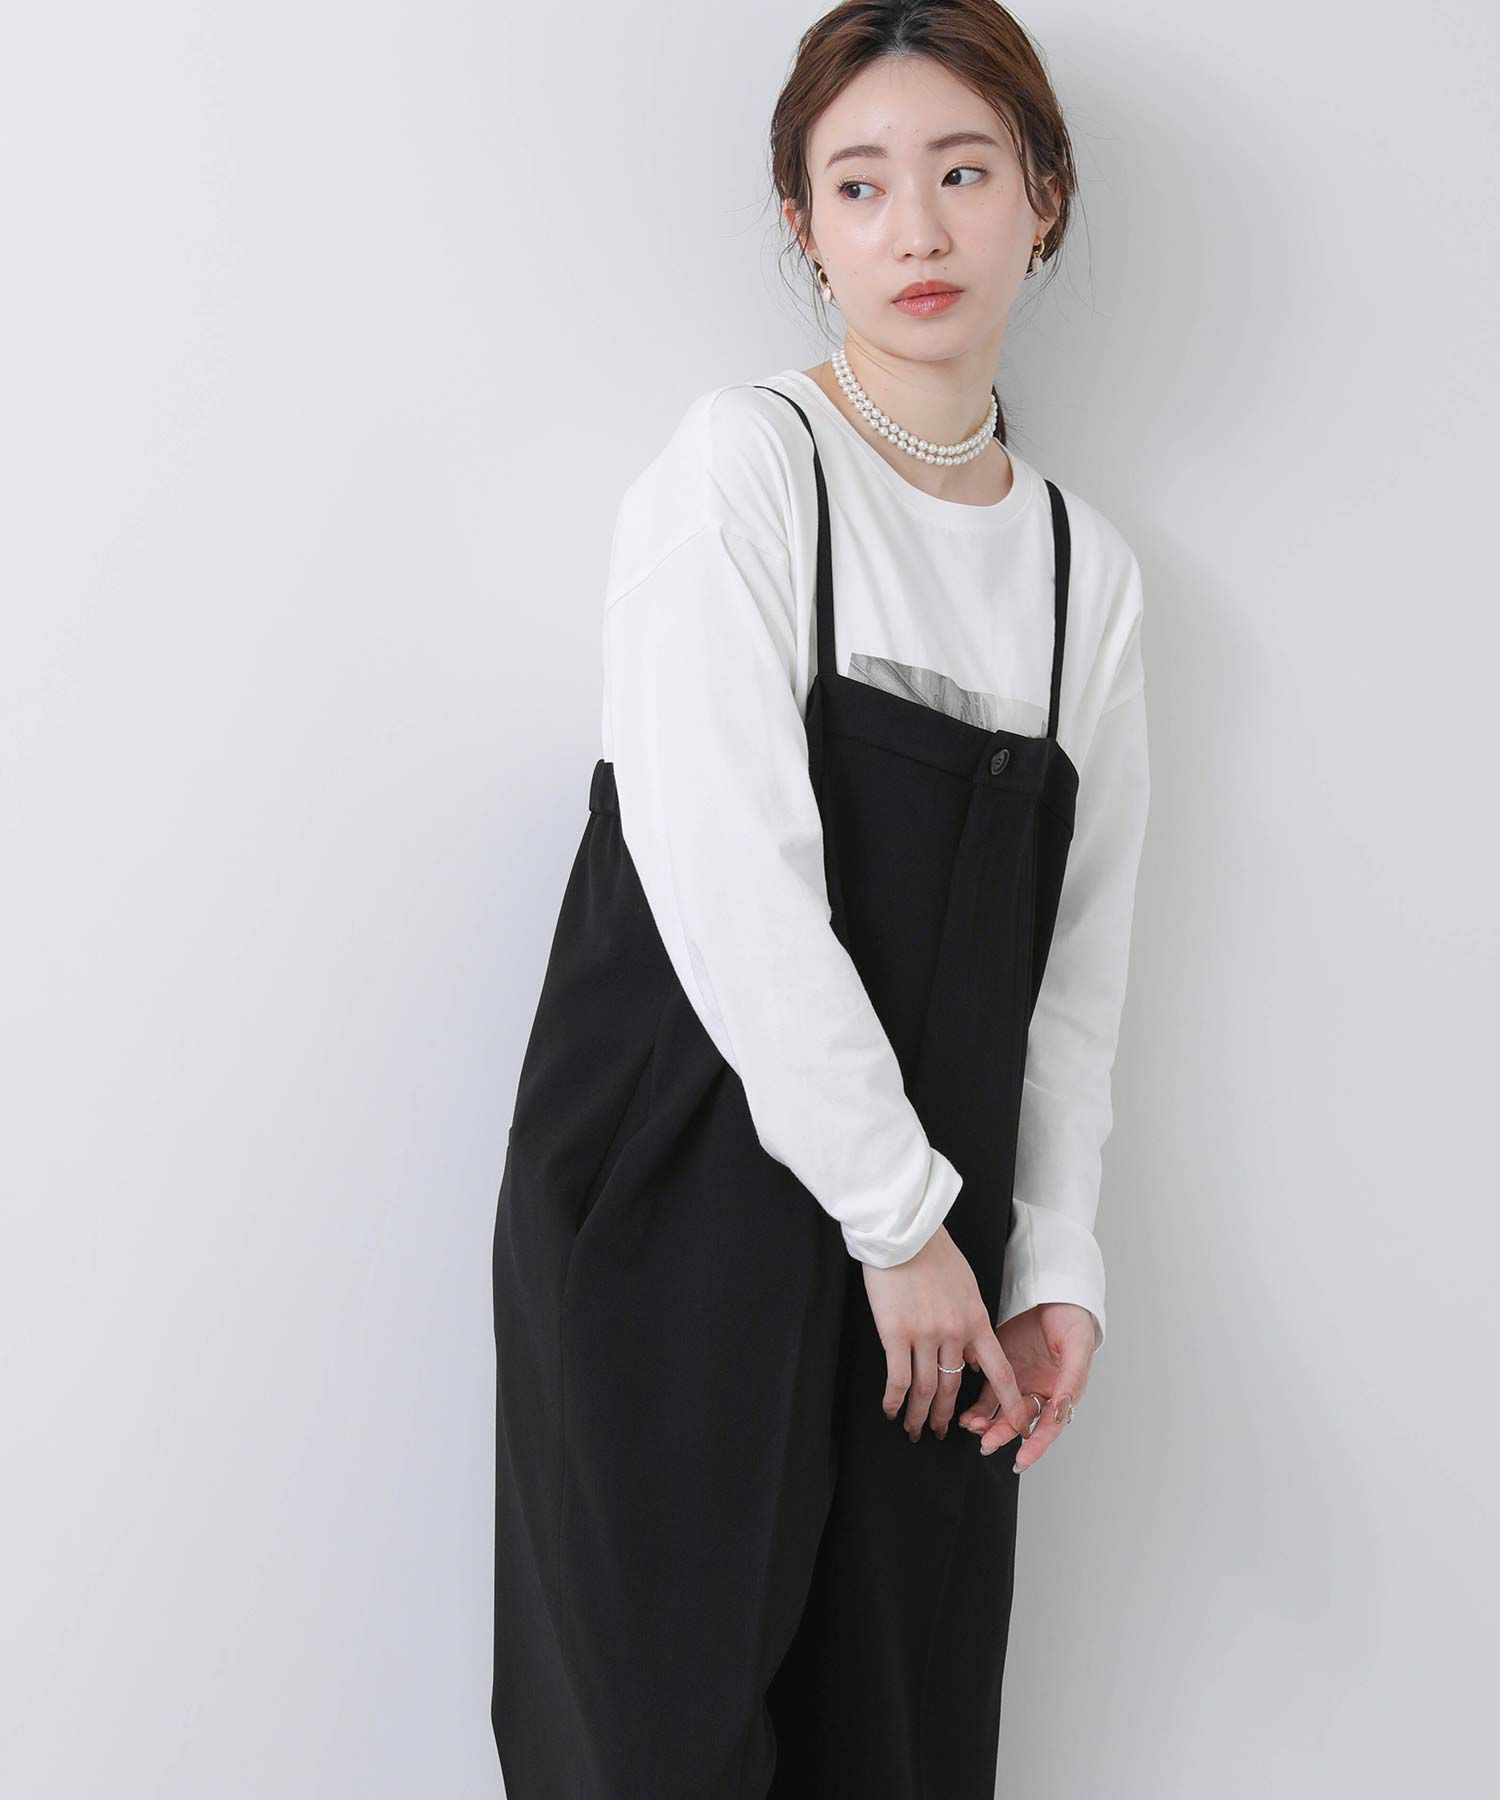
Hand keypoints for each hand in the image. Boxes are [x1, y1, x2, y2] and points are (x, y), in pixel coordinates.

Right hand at [862, 1226, 1035, 1445]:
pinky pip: (898, 1377)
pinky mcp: (896, 1332)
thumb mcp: (967, 1288)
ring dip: (919, 1415)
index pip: (999, 1372)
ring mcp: (925, 1335)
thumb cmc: (934, 1254)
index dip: (1008, 1403)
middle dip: (946, 1417)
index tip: (1016, 1425)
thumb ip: (972, 1324)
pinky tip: (891, 1409)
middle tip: (940, 1432)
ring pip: (925, 1390)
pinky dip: (895, 1399)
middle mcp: (954, 1333)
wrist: (904, 1233)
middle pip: (953, 1388)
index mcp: (976, 1321)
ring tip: (913, 1429)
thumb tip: (973, 1359)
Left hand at [957, 1302, 1095, 1468]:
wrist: (1055, 1295)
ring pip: (1001, 1412)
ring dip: (987, 1423)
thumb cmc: (1074, 1322)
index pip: (1049, 1426)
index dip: (1036, 1445)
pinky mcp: (1002, 1367)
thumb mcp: (1078, 1349)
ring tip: (972, 1426)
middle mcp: (1040, 1392)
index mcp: (1062, 1393)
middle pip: (1020, 1422)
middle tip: (987, 1444)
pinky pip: (988, 1392)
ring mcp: (1020, 1382)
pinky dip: (977, 1406)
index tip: (1021, 1460)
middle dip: (1003, 1435)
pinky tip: (967, 1413)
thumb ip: (1070, 1380)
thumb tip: (1062, 1409)